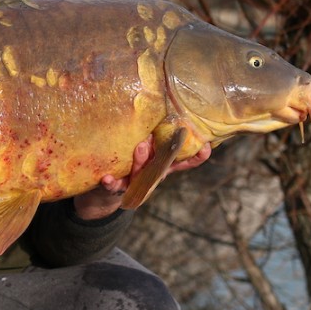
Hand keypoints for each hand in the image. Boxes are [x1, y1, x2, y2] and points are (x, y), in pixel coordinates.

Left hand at [72, 137, 211, 220]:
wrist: (103, 198)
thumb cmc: (128, 169)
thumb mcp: (145, 157)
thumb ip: (155, 141)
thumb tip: (167, 111)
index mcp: (159, 168)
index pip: (181, 162)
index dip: (195, 157)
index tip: (207, 147)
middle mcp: (149, 177)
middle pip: (160, 166)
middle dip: (164, 153)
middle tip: (164, 136)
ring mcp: (133, 185)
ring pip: (138, 176)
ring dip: (140, 163)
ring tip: (140, 148)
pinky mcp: (114, 190)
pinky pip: (112, 187)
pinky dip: (110, 183)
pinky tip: (106, 178)